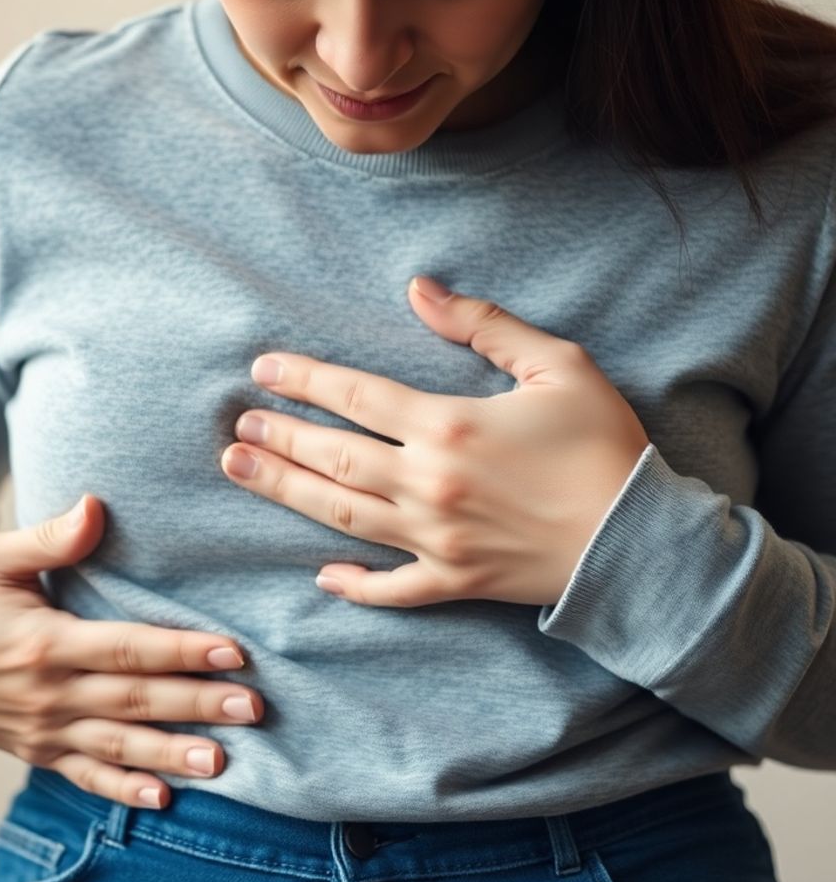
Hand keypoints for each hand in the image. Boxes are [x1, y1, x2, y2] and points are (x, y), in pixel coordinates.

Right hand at [0, 494, 263, 809]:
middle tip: (254, 707)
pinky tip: (163, 795)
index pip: (126, 649)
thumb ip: (47, 539)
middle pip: (134, 701)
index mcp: (42, 641)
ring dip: (172, 753)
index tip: (233, 651)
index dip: (181, 651)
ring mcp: (40, 730)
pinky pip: (84, 775)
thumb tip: (95, 505)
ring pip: (118, 745)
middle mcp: (46, 693)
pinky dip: (122, 788)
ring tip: (225, 760)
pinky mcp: (34, 752)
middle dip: (197, 704)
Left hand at [219, 275, 650, 609]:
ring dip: (286, 492)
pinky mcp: (455, 583)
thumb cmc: (605, 446)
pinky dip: (354, 586)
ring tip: (241, 471)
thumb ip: (483, 325)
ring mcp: (436, 540)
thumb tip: (419, 291)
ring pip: (342, 515)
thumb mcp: (557, 364)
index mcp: (449, 427)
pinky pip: (391, 590)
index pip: (355, 396)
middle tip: (238, 426)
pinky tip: (321, 575)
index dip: (303, 380)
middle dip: (279, 438)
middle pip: (333, 458)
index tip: (262, 369)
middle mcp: (428, 486)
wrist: (642, 541)